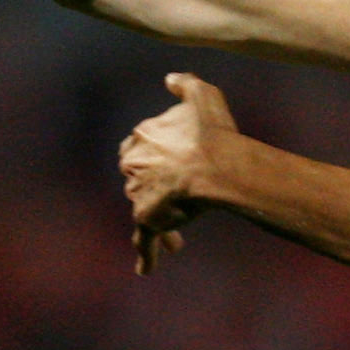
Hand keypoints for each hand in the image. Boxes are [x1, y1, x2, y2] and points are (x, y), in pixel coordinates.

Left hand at [120, 72, 238, 272]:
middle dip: (156, 192)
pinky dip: (146, 255)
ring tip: (179, 240)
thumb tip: (171, 79)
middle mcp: (133, 165)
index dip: (153, 159)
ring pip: (146, 211)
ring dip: (162, 223)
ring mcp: (137, 192)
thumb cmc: (213, 131)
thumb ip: (185, 85)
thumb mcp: (203, 95)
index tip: (169, 166)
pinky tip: (145, 270)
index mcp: (141, 137)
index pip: (138, 149)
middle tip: (176, 203)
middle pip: (140, 181)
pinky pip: (144, 240)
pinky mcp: (146, 218)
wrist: (216, 165)